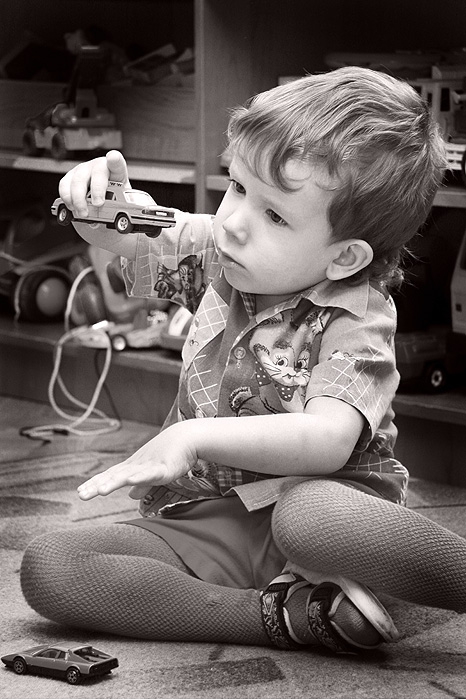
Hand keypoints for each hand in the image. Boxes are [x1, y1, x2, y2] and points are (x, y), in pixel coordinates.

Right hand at [58, 150, 129, 218]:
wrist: (102, 205)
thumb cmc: (113, 202)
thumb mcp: (118, 207)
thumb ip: (113, 212)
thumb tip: (103, 221)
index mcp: (116, 172)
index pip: (117, 162)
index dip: (114, 159)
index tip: (113, 158)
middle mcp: (99, 167)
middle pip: (96, 172)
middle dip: (96, 190)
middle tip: (98, 205)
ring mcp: (83, 171)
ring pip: (78, 179)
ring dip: (79, 199)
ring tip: (83, 213)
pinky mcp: (70, 177)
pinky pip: (64, 185)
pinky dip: (67, 198)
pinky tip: (72, 207)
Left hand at [77, 422, 198, 500]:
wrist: (187, 437)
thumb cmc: (170, 454)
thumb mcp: (153, 472)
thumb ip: (142, 485)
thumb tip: (130, 495)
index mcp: (133, 467)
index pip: (110, 476)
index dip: (95, 483)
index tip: (81, 492)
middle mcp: (137, 465)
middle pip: (114, 476)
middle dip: (97, 485)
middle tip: (82, 495)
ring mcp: (149, 466)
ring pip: (128, 475)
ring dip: (114, 482)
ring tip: (100, 491)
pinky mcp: (164, 467)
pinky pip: (151, 473)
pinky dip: (140, 477)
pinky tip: (130, 481)